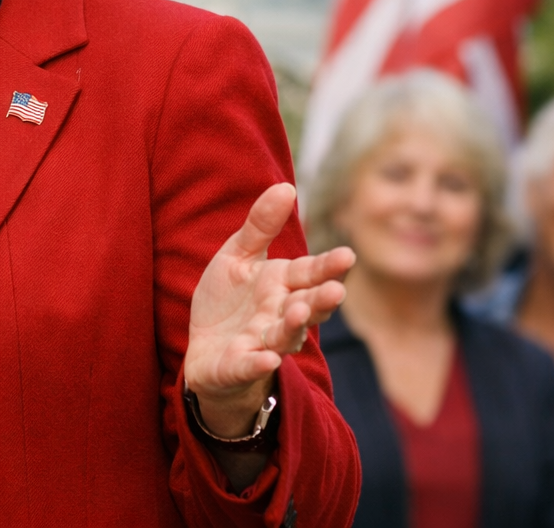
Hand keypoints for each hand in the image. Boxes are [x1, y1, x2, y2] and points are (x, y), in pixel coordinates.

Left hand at [185, 182, 353, 436]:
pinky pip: (250, 364)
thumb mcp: (238, 257)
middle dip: (321, 300)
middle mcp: (279, 315)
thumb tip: (286, 186)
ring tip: (299, 312)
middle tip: (336, 290)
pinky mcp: (238, 366)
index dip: (327, 266)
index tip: (348, 255)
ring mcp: (262, 343)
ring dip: (293, 326)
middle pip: (307, 307)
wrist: (205, 350)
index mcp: (282, 285)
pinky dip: (258, 362)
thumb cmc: (228, 302)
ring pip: (284, 336)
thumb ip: (261, 226)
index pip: (309, 273)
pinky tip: (267, 358)